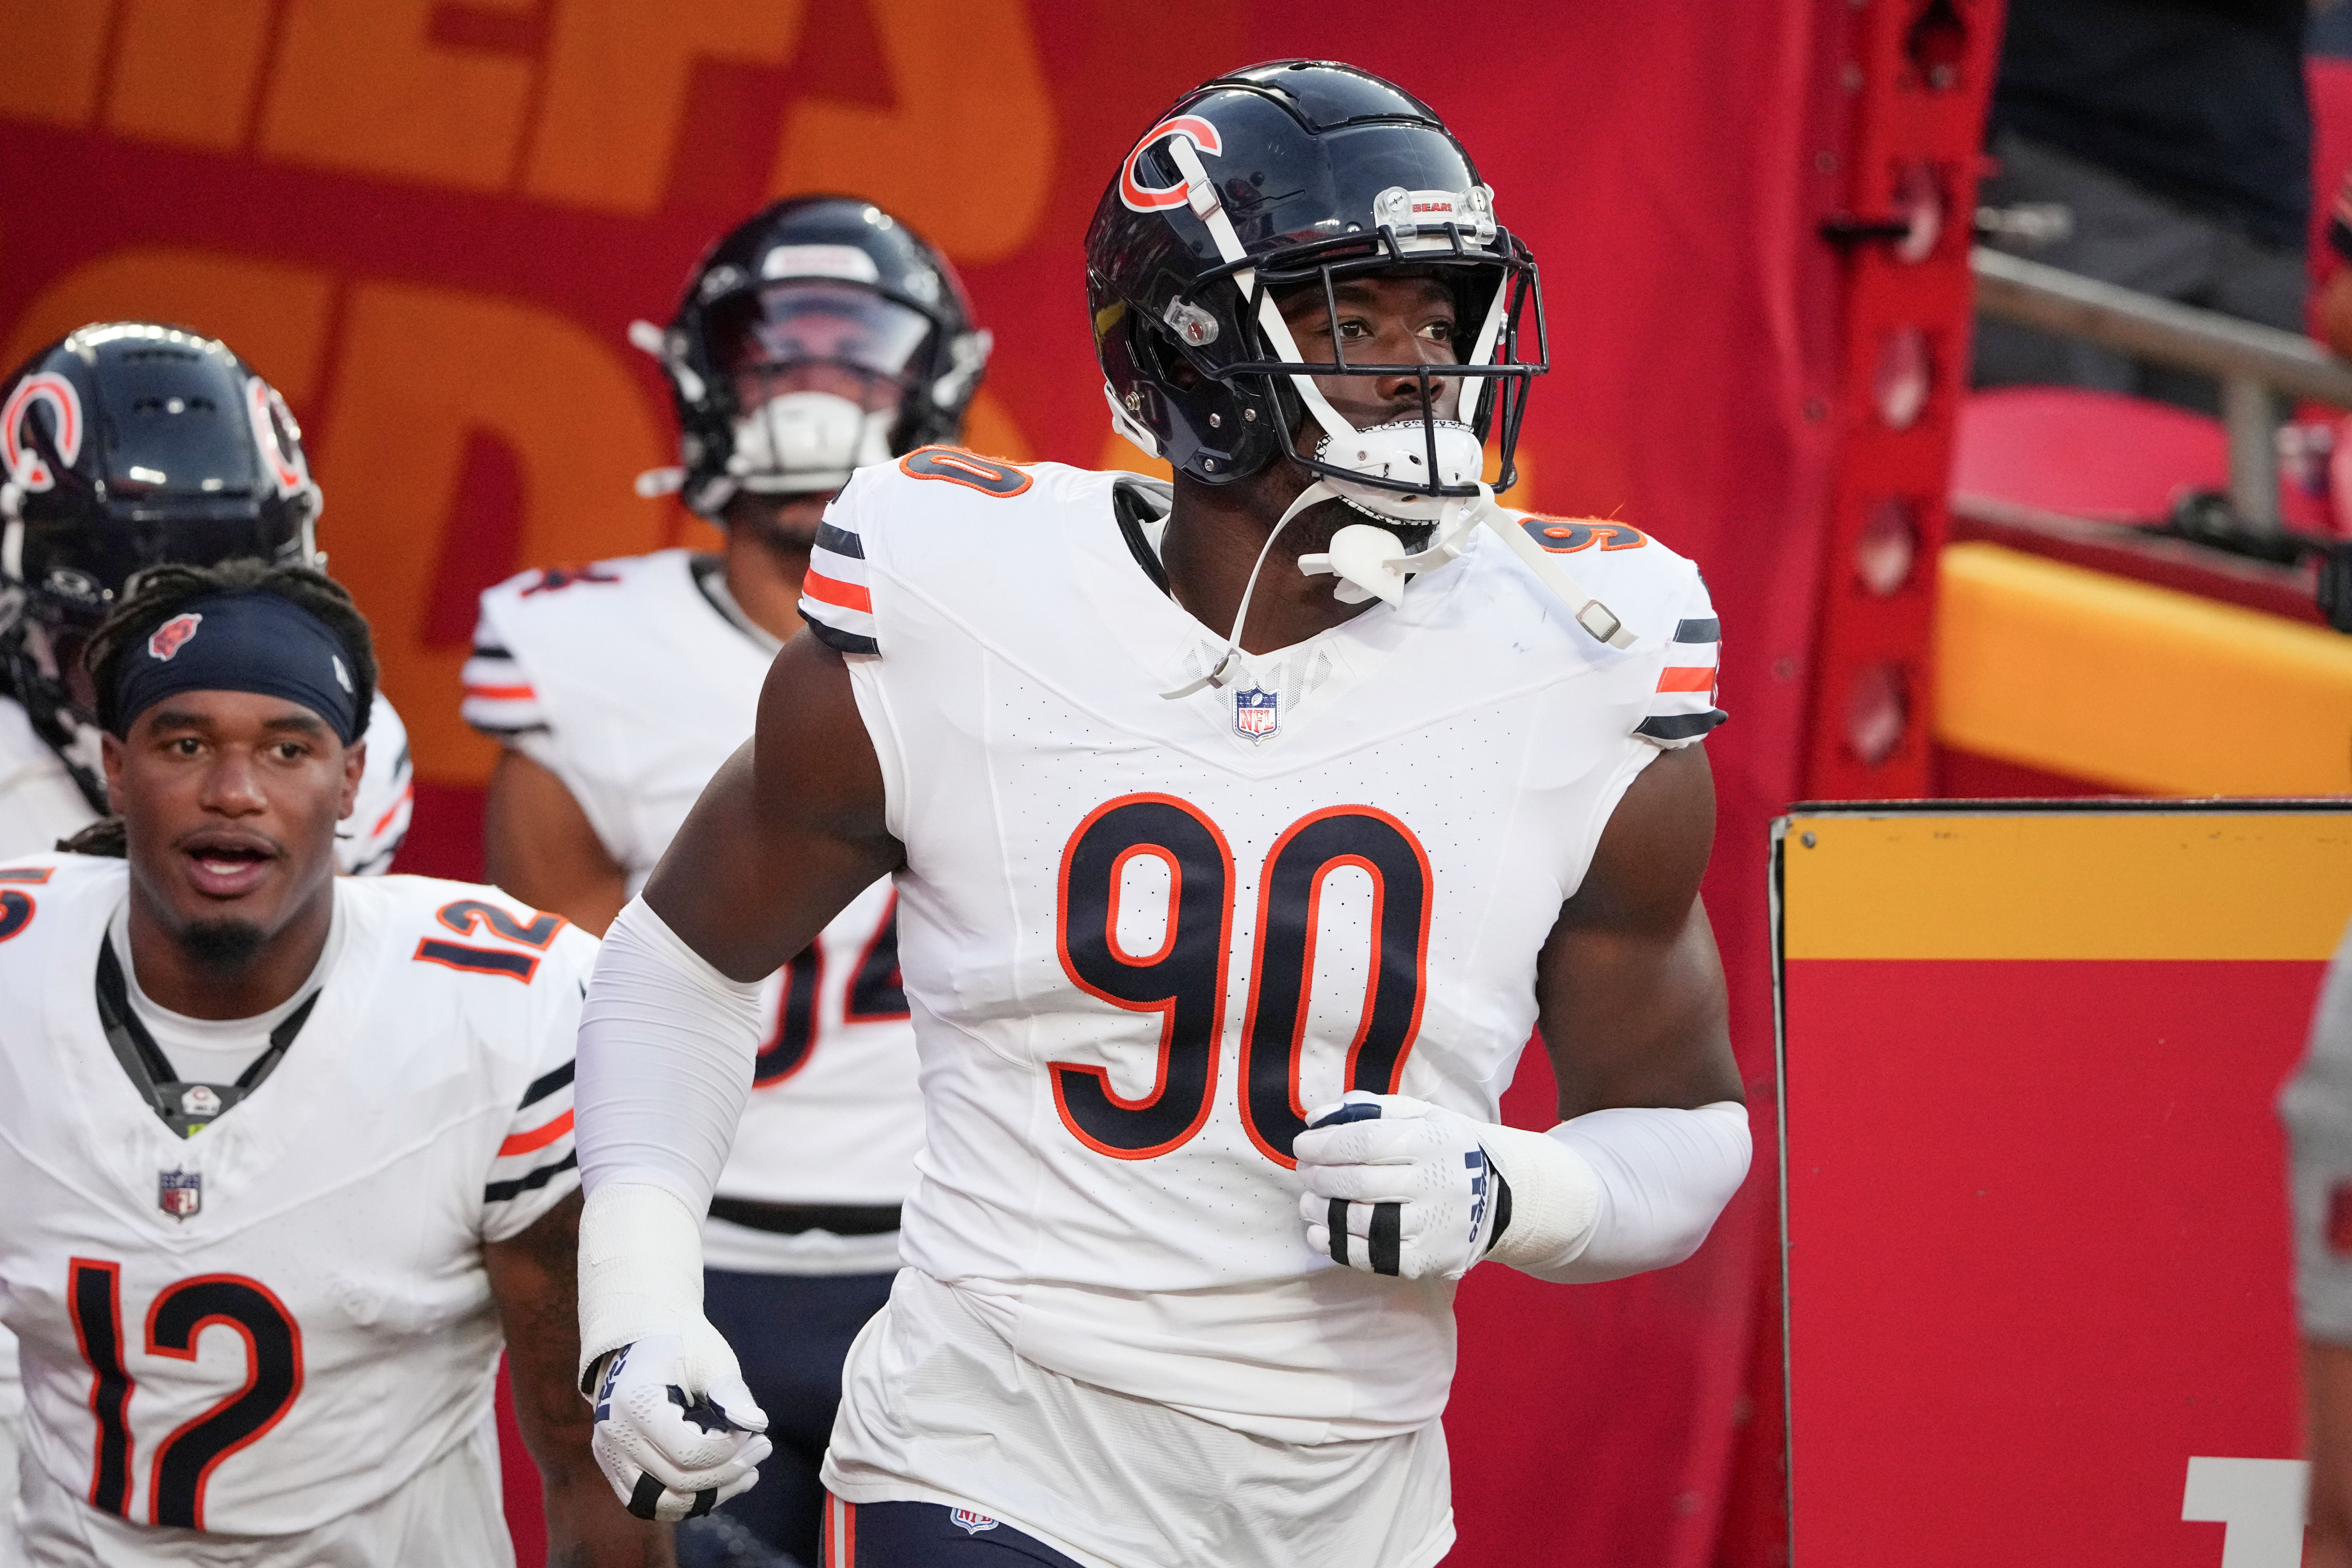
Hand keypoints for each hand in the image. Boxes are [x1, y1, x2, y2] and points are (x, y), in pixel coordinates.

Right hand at [588, 1331, 771, 1521]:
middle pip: (678, 1480)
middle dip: (729, 1470)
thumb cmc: (682, 1344)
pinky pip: (651, 1502)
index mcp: (633, 1402)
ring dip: (711, 1494)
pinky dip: (688, 1499)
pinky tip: (722, 1483)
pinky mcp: (614, 1467)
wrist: (642, 1341)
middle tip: (763, 1447)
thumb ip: (730, 1391)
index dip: (729, 1448)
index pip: (688, 1451)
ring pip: (663, 1503)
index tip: (754, 1429)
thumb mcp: (710, 1357)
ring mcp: (609, 1455)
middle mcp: (613, 1435)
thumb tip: (757, 1424)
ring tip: (748, 1474)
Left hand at [1292, 1091, 1504, 1280]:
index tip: (1302, 1145)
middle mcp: (1438, 1183)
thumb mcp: (1421, 1117)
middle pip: (1359, 1181)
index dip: (1326, 1144)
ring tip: (1309, 1203)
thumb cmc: (1444, 1151)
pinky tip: (1320, 1233)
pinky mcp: (1428, 1260)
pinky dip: (1338, 1245)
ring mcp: (1434, 1226)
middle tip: (1304, 1173)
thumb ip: (1369, 1110)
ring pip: (1362, 1221)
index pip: (1366, 1141)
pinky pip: (1372, 1257)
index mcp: (1435, 1141)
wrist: (1499, 1198)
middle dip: (1320, 1177)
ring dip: (1323, 1211)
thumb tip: (1315, 1118)